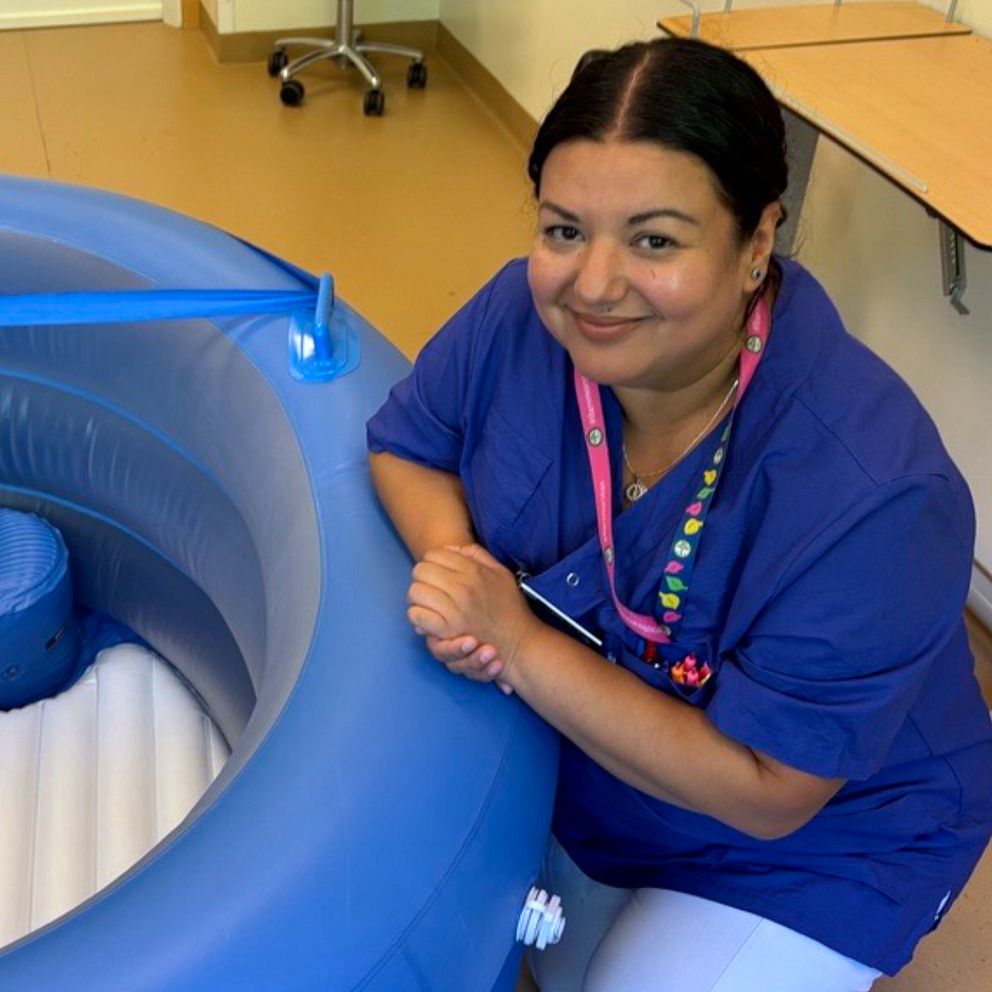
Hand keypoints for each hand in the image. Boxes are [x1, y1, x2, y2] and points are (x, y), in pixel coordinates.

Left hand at [407, 544, 538, 687]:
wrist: (519, 642)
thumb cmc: (510, 607)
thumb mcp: (501, 572)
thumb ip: (479, 555)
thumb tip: (454, 548)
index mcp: (473, 570)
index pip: (433, 554)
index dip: (432, 563)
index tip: (437, 574)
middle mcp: (462, 586)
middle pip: (420, 570)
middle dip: (422, 579)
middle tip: (430, 590)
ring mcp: (454, 608)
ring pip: (415, 591)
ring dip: (418, 598)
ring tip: (428, 605)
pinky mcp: (448, 630)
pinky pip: (417, 615)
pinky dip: (417, 616)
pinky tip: (426, 621)